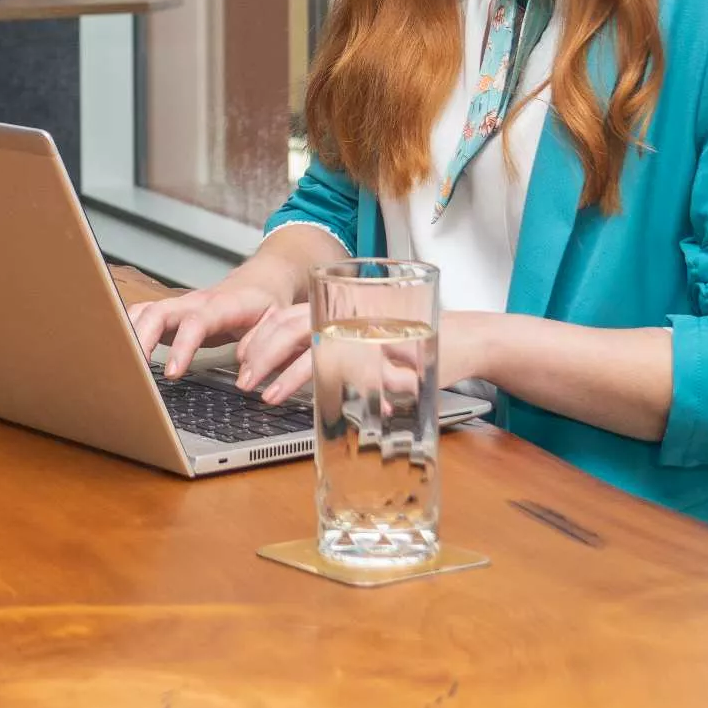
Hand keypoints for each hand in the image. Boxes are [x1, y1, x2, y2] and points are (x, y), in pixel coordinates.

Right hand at [125, 275, 282, 377]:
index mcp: (222, 305)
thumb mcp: (276, 325)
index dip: (181, 346)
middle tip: (135, 370)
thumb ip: (260, 347)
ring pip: (144, 312)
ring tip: (121, 364)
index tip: (172, 373)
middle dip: (141, 339)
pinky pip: (142, 317)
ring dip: (128, 334)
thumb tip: (245, 376)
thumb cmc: (266, 304)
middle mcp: (194, 302)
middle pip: (158, 313)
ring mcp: (179, 306)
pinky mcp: (171, 314)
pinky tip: (123, 353)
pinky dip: (128, 331)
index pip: (196, 322)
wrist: (260, 282)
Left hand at [243, 306, 504, 407]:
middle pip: (291, 325)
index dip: (260, 335)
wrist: (466, 340)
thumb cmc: (415, 343)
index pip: (288, 314)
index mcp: (341, 306)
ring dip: (284, 372)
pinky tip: (305, 400)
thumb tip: (293, 369)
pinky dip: (318, 383)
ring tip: (265, 393)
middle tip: (244, 379)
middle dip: (261, 353)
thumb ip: (335, 348)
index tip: (240, 358)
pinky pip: (343, 368)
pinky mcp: (384, 354)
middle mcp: (349, 313)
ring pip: (311, 344)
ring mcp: (366, 331)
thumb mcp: (368, 342)